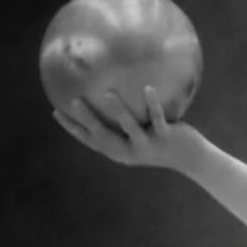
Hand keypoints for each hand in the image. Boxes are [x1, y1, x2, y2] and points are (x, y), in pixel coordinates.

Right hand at [52, 86, 202, 171]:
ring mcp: (147, 145)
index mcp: (120, 151)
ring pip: (130, 127)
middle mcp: (129, 151)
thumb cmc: (163, 143)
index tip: (55, 112)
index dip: (72, 128)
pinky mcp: (165, 138)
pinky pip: (157, 118)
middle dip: (87, 119)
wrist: (191, 158)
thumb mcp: (142, 136)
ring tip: (106, 93)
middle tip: (74, 101)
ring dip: (118, 111)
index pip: (90, 140)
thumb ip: (126, 124)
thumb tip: (111, 99)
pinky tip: (148, 87)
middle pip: (104, 135)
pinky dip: (152, 104)